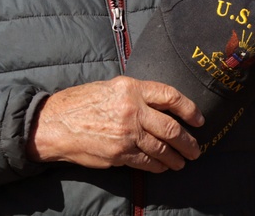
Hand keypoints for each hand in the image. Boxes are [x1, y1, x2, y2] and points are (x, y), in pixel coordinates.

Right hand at [27, 76, 203, 172]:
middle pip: (171, 128)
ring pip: (161, 149)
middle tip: (196, 149)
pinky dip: (158, 166)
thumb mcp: (112, 87)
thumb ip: (137, 95)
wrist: (55, 123)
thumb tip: (162, 106)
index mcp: (132, 88)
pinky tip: (163, 167)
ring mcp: (126, 134)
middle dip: (188, 142)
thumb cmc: (82, 102)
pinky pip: (146, 162)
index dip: (189, 109)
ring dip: (176, 158)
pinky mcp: (118, 154)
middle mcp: (132, 110)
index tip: (199, 119)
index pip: (170, 97)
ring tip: (182, 162)